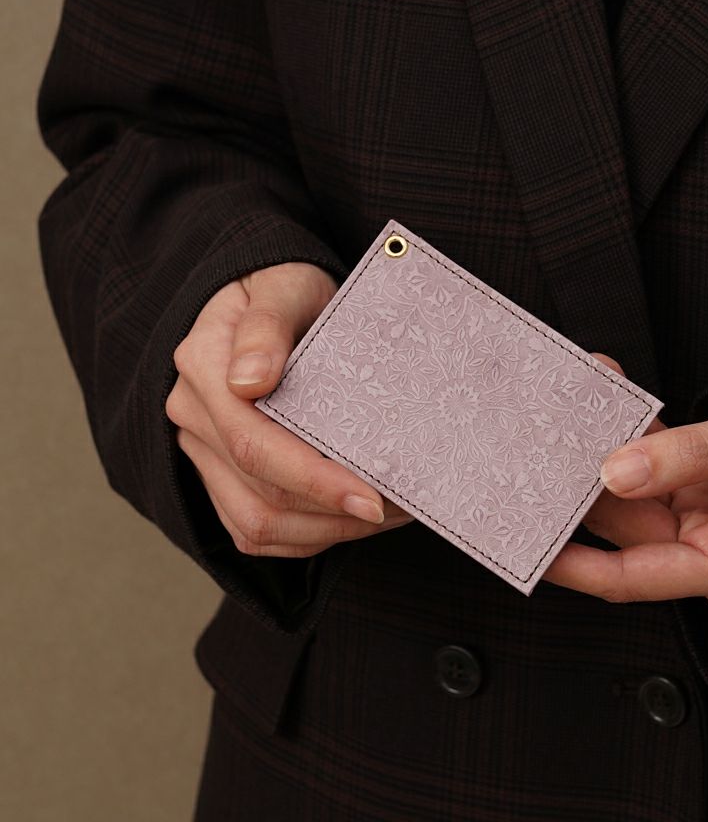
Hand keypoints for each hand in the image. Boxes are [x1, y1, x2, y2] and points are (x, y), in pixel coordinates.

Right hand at [166, 262, 411, 557]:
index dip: (314, 479)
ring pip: (256, 524)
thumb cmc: (285, 288)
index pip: (254, 443)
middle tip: (398, 507)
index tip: (370, 497)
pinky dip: (308, 535)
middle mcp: (193, 415)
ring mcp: (202, 449)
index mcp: (203, 366)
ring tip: (386, 515)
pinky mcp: (219, 474)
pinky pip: (255, 529)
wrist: (269, 300)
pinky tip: (353, 520)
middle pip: (260, 493)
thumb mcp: (285, 287)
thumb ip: (267, 326)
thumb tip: (250, 381)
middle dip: (335, 512)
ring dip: (326, 531)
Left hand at [544, 356, 707, 606]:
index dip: (577, 566)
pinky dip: (626, 438)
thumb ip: (688, 455)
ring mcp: (702, 522)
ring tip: (559, 417)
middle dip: (579, 492)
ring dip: (597, 455)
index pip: (636, 577)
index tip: (530, 549)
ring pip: (629, 495)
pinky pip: (648, 468)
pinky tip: (600, 402)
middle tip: (531, 457)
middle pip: (625, 531)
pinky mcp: (696, 493)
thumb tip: (615, 471)